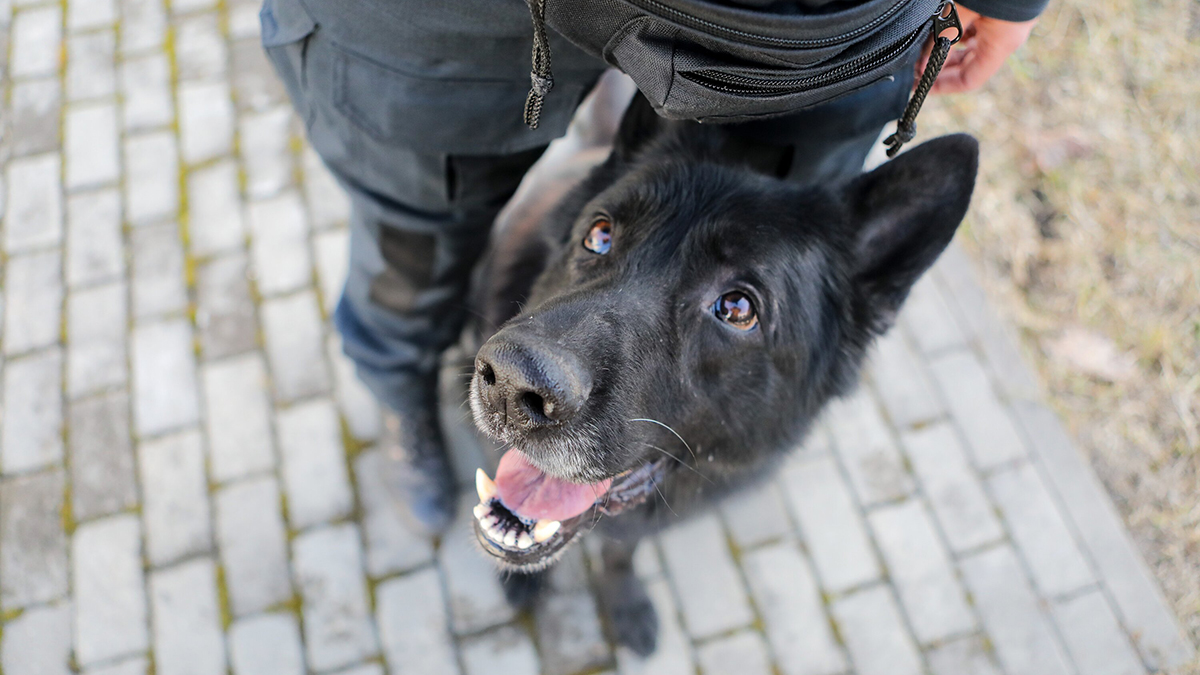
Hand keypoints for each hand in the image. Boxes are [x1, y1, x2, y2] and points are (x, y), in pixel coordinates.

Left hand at [916, 5, 1036, 94]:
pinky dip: (960, 31)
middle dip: (943, 67)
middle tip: (918, 63)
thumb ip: (943, 37)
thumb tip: (924, 64)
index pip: (970, 80)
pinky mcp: (1003, 11)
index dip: (944, 86)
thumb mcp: (962, 11)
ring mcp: (1006, 24)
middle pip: (970, 64)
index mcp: (1001, 45)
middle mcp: (1006, 38)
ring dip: (950, 48)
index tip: (921, 85)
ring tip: (926, 44)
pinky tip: (944, 26)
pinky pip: (979, 29)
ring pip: (973, 45)